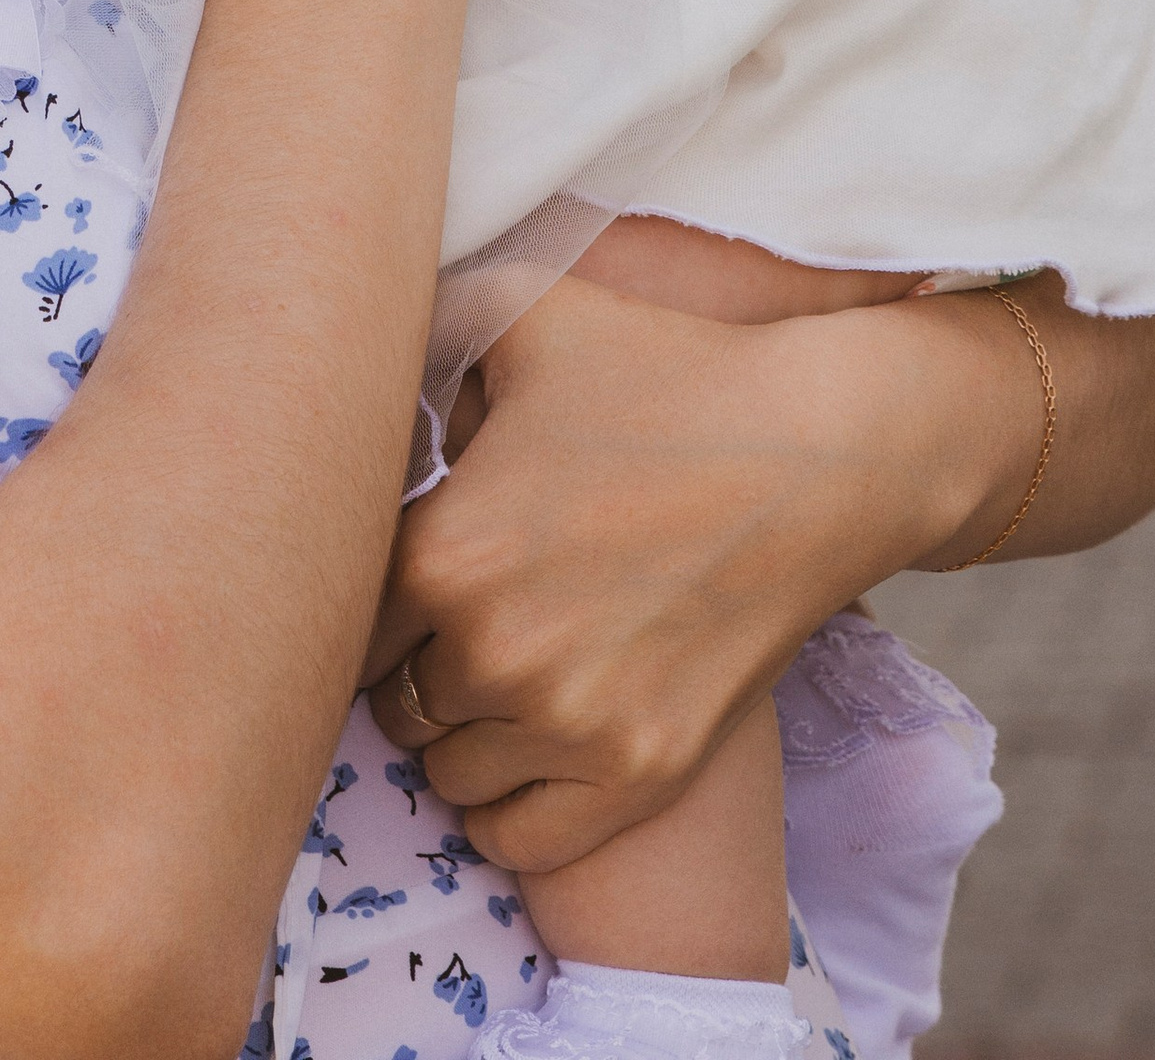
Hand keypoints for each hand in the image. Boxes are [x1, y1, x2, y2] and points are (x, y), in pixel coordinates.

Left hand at [361, 275, 1035, 870]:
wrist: (816, 453)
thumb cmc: (662, 371)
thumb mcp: (521, 313)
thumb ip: (416, 333)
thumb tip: (354, 361)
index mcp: (443, 550)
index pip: (337, 622)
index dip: (357, 600)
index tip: (396, 579)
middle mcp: (491, 653)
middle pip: (390, 704)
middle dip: (411, 666)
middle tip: (457, 623)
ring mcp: (569, 725)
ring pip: (449, 776)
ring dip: (459, 736)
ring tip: (499, 676)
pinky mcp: (639, 773)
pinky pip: (519, 842)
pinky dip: (509, 809)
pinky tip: (530, 748)